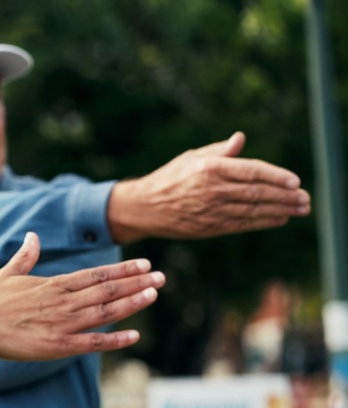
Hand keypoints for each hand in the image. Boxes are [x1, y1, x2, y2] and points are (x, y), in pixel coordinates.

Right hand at [0, 233, 163, 359]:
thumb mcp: (10, 272)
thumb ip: (26, 255)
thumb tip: (32, 235)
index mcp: (55, 284)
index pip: (97, 274)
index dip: (123, 269)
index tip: (144, 264)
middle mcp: (64, 302)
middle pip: (108, 290)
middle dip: (137, 283)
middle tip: (161, 278)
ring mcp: (62, 324)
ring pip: (105, 312)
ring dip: (132, 304)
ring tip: (153, 295)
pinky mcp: (57, 345)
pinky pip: (92, 342)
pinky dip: (114, 340)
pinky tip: (134, 336)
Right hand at [106, 132, 310, 243]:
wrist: (144, 207)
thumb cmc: (170, 178)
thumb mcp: (191, 158)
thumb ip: (220, 151)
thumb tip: (240, 139)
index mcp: (210, 168)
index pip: (252, 171)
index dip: (277, 176)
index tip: (295, 181)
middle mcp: (212, 190)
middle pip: (258, 192)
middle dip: (286, 196)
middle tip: (305, 199)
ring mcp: (211, 210)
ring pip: (254, 210)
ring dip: (280, 210)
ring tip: (299, 209)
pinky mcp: (209, 227)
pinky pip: (242, 224)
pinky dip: (263, 222)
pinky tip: (278, 219)